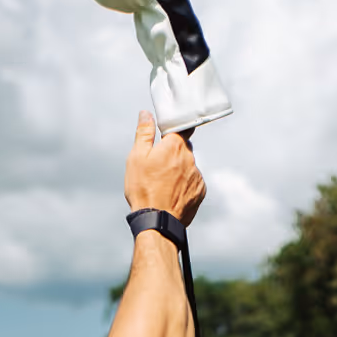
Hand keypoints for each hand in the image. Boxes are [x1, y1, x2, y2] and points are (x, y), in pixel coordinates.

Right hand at [125, 111, 205, 225]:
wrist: (157, 221)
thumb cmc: (143, 189)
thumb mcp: (136, 158)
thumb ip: (144, 133)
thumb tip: (146, 114)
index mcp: (174, 147)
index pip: (181, 128)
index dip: (174, 129)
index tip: (168, 133)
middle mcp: (190, 159)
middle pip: (184, 148)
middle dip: (173, 152)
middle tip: (157, 165)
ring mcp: (197, 176)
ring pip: (189, 166)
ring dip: (179, 170)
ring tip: (163, 183)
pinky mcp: (200, 191)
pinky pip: (193, 182)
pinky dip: (184, 184)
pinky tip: (171, 193)